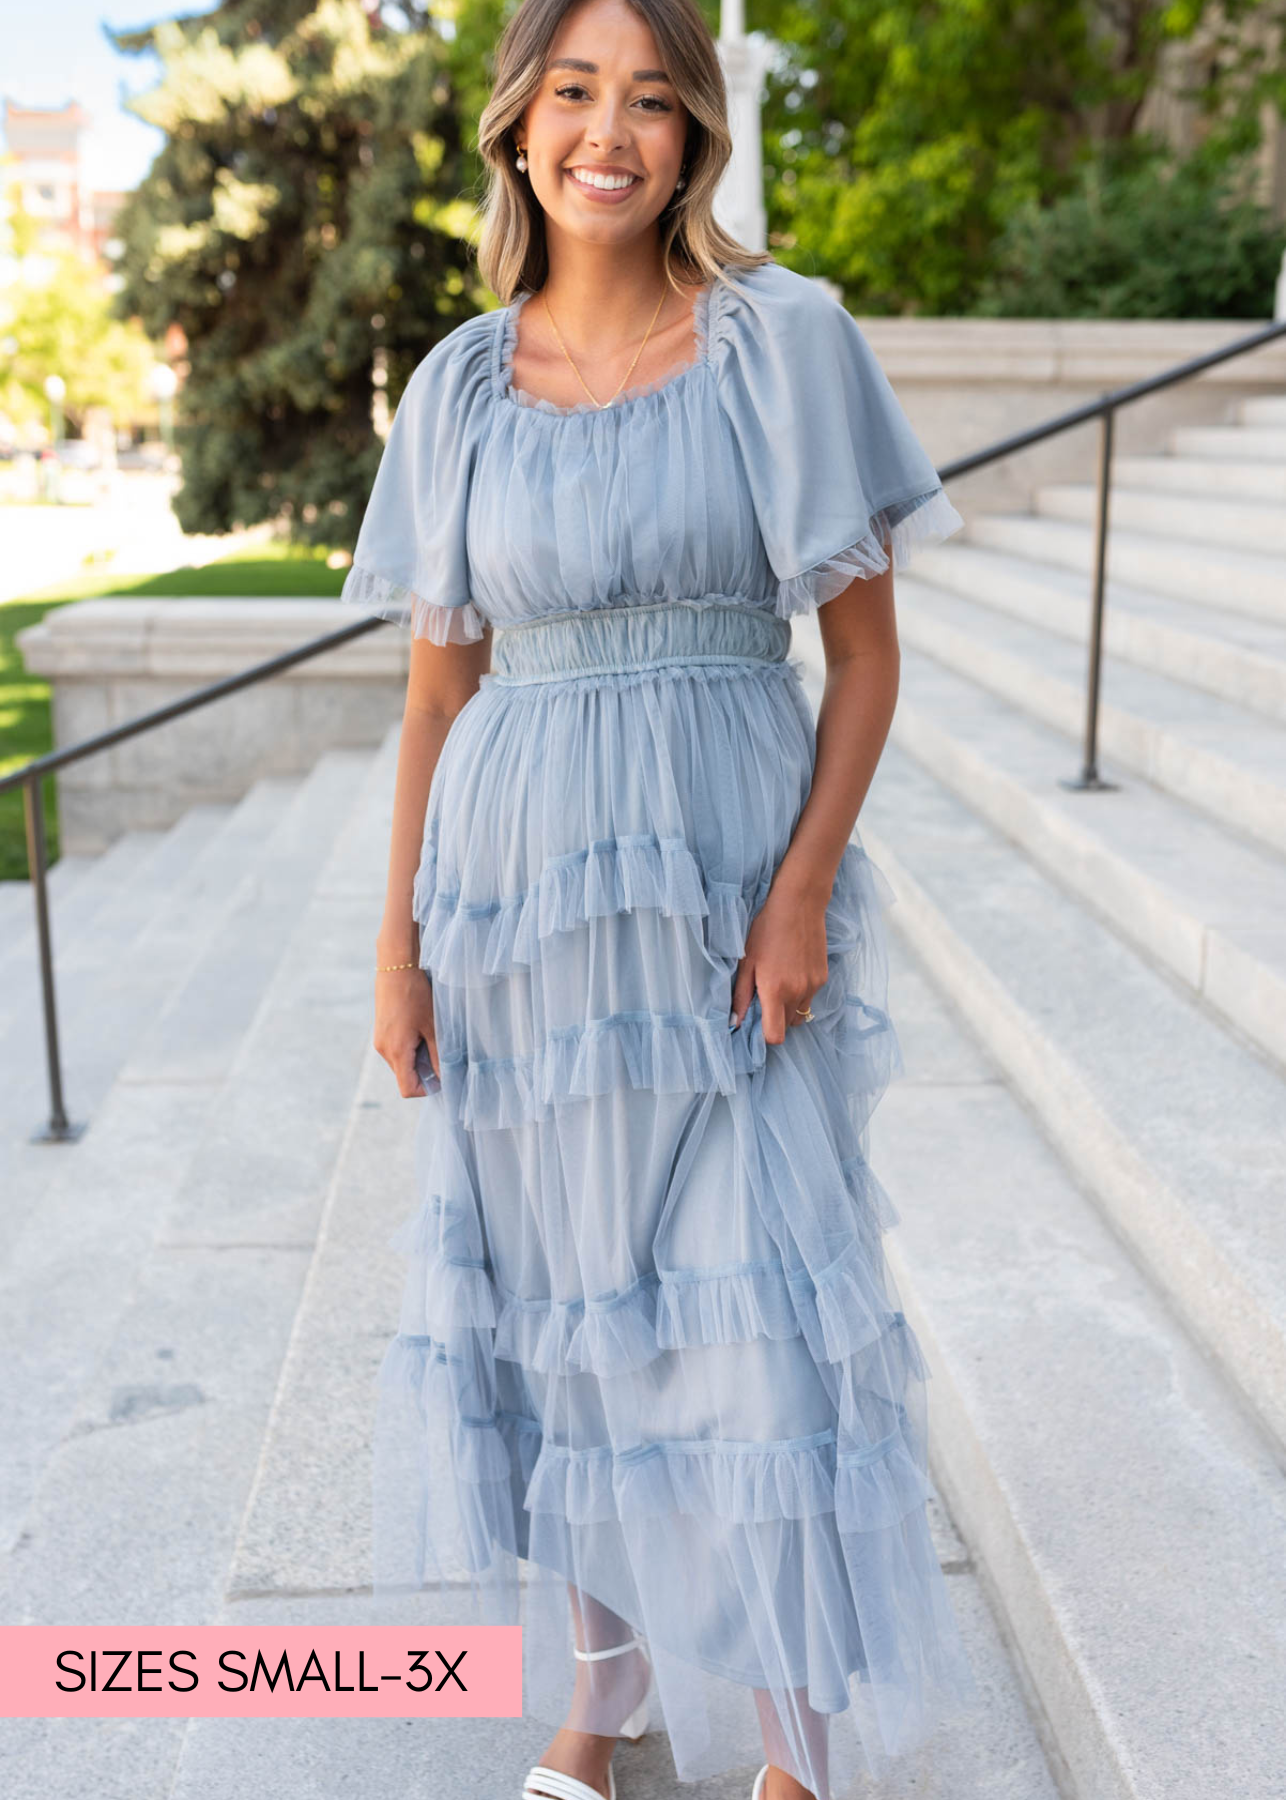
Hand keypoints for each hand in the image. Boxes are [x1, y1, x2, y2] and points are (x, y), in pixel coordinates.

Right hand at [373, 966, 438, 1097]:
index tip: (442, 1077)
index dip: (426, 1089)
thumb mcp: (433, 1026)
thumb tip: (444, 1076)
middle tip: (440, 1052)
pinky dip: (409, 1048)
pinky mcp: (381, 1032)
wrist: (396, 968)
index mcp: (396, 1051)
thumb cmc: (416, 996)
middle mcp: (384, 1050)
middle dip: (423, 1072)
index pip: (407, 1088)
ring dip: (417, 1058)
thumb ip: (438, 1054)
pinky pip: (396, 1050)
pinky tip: (420, 1029)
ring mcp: (380, 1041)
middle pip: (404, 1076)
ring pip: (401, 1063)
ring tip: (430, 1036)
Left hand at [730, 882, 829, 1046]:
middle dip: (775, 1018)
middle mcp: (797, 993)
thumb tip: (735, 1022)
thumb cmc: (766, 930)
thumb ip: (741, 995)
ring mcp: (813, 986)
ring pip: (800, 1013)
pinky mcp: (823, 977)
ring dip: (789, 1007)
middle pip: (788, 1026)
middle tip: (765, 996)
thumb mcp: (746, 961)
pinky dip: (801, 993)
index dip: (765, 1035)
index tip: (757, 1021)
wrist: (798, 905)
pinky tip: (792, 970)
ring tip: (780, 981)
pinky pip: (810, 997)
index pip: (775, 1036)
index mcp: (775, 991)